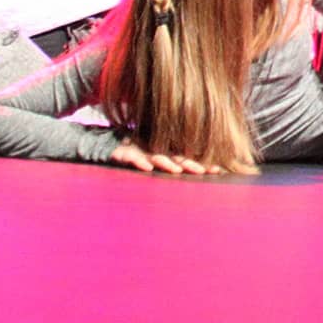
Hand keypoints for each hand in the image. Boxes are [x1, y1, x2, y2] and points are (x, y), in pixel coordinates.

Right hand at [110, 140, 224, 175]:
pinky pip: (131, 159)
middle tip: (203, 172)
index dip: (199, 164)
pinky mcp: (123, 154)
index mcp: (164, 154)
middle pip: (174, 158)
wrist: (105, 145)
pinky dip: (138, 162)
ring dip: (166, 164)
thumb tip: (193, 178)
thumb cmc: (133, 156)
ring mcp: (140, 152)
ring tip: (176, 170)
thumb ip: (170, 168)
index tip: (217, 170)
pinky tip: (147, 168)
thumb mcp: (153, 163)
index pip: (185, 159)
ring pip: (156, 158)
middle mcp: (154, 152)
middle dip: (189, 164)